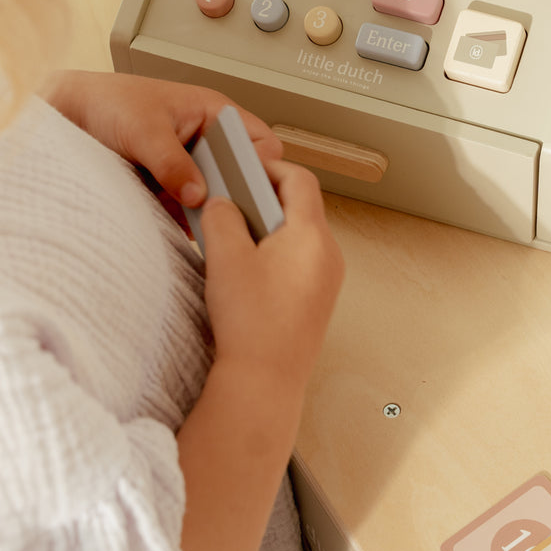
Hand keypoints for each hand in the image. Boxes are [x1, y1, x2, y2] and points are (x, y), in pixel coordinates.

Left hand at [46, 70, 283, 218]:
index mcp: (214, 113)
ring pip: (215, 196)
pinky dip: (185, 221)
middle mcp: (206, 140)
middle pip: (240, 176)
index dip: (261, 167)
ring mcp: (188, 166)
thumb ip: (173, 163)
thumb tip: (198, 194)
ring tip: (198, 225)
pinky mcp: (169, 187)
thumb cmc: (108, 103)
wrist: (66, 115)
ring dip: (207, 212)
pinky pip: (189, 210)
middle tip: (222, 215)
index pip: (261, 143)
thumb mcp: (144, 130)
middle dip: (233, 196)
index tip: (248, 192)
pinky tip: (177, 228)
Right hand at [199, 162, 344, 382]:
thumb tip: (223, 202)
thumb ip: (222, 217)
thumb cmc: (250, 322)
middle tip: (232, 201)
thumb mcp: (225, 257)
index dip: (269, 168)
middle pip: (301, 208)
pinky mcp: (317, 302)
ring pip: (299, 236)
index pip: (299, 180)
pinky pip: (300, 262)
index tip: (242, 169)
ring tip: (233, 236)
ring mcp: (327, 280)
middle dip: (264, 199)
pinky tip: (246, 269)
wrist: (265, 382)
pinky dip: (275, 254)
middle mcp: (328, 255)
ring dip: (268, 228)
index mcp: (312, 236)